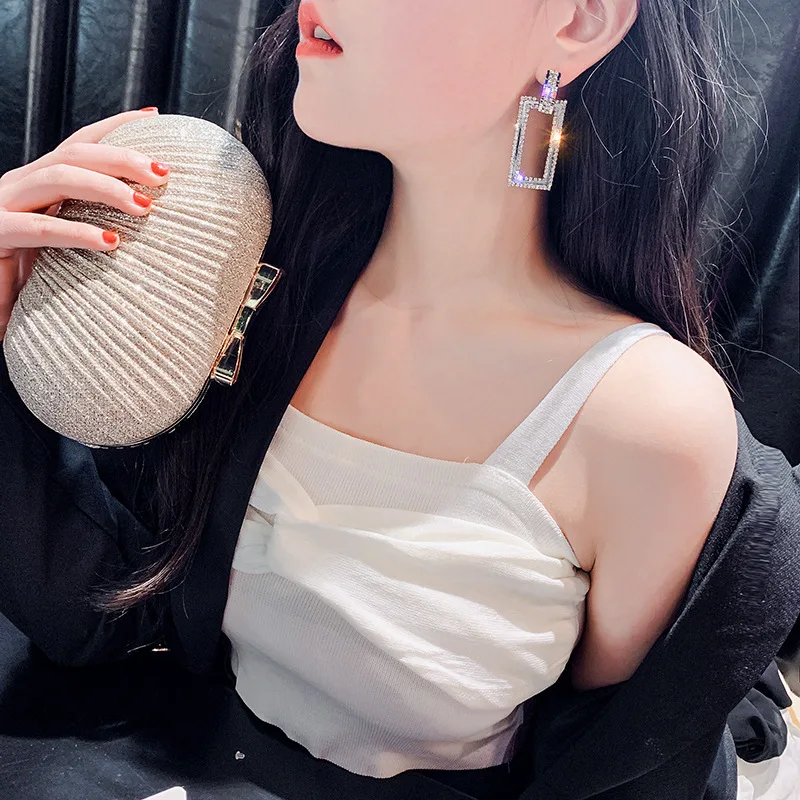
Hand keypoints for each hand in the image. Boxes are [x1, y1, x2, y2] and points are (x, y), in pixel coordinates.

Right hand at [0, 107, 169, 339]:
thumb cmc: (32, 280)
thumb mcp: (69, 246)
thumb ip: (94, 224)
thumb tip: (148, 215)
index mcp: (38, 183)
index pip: (79, 144)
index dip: (114, 126)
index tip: (154, 118)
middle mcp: (20, 186)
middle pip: (74, 154)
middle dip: (121, 158)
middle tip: (163, 174)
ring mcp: (4, 206)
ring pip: (59, 178)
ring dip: (107, 189)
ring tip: (144, 207)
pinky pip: (41, 229)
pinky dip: (78, 232)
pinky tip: (110, 243)